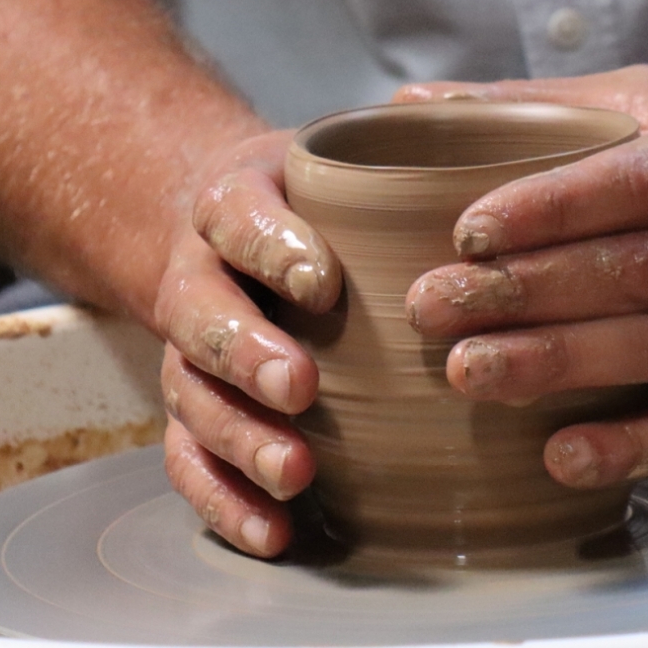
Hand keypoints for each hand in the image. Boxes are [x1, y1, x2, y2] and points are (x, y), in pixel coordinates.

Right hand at [155, 131, 341, 556]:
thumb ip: (383, 148)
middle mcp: (196, 277)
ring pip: (190, 397)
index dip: (272, 245)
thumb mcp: (330, 155)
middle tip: (299, 384)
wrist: (223, 226)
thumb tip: (459, 114)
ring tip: (293, 471)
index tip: (322, 277)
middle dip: (247, 354)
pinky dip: (223, 500)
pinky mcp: (195, 410)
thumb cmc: (307, 196)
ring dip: (238, 438)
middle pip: (200, 317)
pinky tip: (273, 534)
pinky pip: (189, 462)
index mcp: (230, 204)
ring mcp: (188, 352)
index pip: (237, 215)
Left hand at [398, 66, 647, 489]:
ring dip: (560, 365)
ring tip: (465, 374)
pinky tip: (559, 457)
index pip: (641, 178)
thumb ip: (552, 111)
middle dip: (529, 292)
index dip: (553, 205)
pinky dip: (634, 448)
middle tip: (429, 308)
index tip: (466, 228)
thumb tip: (413, 103)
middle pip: (640, 269)